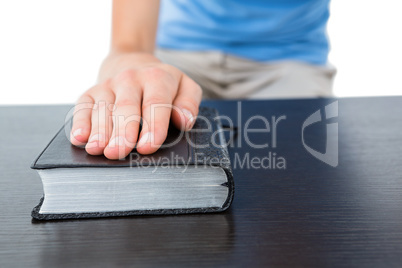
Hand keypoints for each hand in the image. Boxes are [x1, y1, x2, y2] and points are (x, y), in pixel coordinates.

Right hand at [69, 52, 201, 158]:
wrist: (133, 63)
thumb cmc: (162, 84)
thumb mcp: (184, 87)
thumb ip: (188, 103)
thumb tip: (184, 120)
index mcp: (157, 78)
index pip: (156, 104)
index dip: (152, 126)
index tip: (148, 146)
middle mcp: (130, 79)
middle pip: (126, 108)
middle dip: (122, 131)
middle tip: (119, 151)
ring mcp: (108, 85)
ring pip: (102, 109)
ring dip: (99, 130)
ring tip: (98, 149)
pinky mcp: (90, 93)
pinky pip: (82, 107)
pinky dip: (80, 123)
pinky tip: (79, 138)